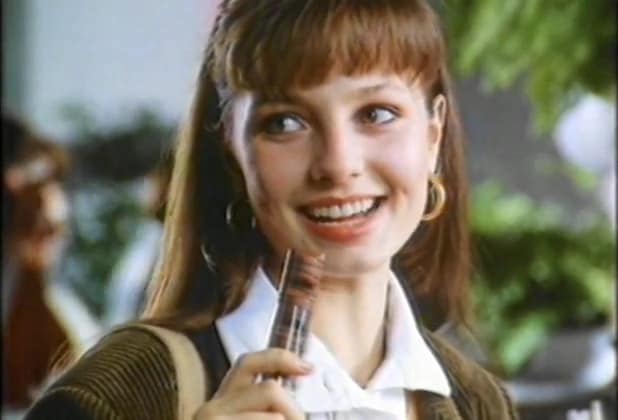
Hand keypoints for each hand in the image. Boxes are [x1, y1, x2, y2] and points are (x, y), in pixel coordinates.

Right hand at [193, 348, 311, 419]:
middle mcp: (212, 407)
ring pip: (274, 415)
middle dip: (295, 411)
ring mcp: (210, 419)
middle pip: (270, 390)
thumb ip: (270, 400)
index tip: (309, 368)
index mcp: (224, 399)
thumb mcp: (256, 412)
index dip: (280, 359)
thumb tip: (306, 373)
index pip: (248, 362)